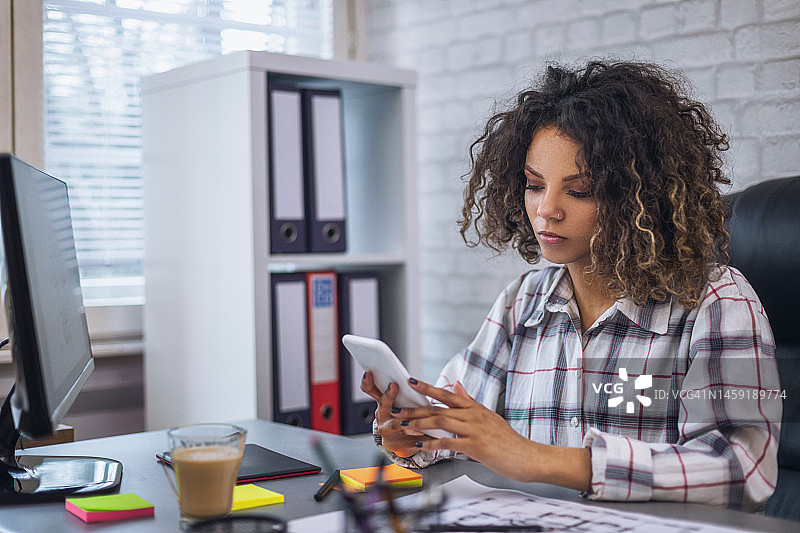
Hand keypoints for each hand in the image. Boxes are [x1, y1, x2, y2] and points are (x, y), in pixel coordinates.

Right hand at [360, 371, 432, 457]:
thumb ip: (403, 390)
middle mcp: (381, 416)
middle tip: (394, 385)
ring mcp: (386, 431)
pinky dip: (420, 436)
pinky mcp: (394, 444)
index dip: (368, 382)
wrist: (405, 440)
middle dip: (388, 395)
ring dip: (405, 418)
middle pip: (382, 404)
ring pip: (395, 423)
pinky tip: (431, 435)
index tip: (370, 373)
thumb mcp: (402, 401)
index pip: (370, 389)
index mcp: (381, 402)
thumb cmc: (406, 415)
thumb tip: (411, 377)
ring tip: (414, 414)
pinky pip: (408, 439)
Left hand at [389, 377, 535, 480]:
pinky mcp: (476, 446)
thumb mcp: (488, 416)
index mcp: (475, 408)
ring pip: (441, 422)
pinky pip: (449, 442)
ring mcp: (475, 429)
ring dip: (420, 424)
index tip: (411, 382)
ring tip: (404, 425)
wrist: (527, 456)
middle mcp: (473, 415)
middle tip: (397, 410)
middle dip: (415, 409)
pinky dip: (433, 444)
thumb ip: (470, 401)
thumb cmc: (508, 440)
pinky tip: (421, 445)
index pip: (447, 394)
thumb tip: (456, 385)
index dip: (427, 387)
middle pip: (439, 408)